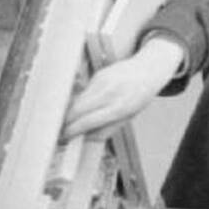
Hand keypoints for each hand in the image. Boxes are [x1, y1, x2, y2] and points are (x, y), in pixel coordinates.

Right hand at [62, 39, 183, 140]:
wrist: (148, 70)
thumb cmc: (139, 97)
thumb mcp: (128, 117)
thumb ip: (106, 130)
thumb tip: (85, 138)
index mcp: (119, 108)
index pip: (88, 121)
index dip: (72, 131)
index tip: (64, 138)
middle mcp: (109, 93)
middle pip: (77, 110)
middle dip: (65, 122)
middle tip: (60, 131)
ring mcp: (102, 82)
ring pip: (77, 100)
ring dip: (70, 112)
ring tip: (68, 122)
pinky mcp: (98, 75)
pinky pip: (84, 92)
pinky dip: (80, 101)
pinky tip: (84, 106)